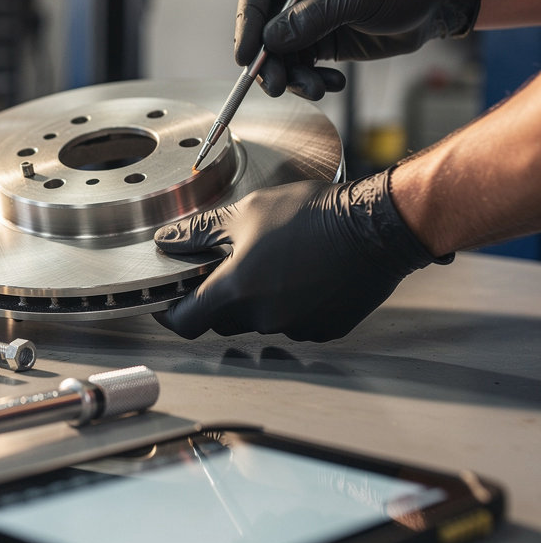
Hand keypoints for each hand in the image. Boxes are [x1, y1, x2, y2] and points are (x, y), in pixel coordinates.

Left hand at [153, 172, 447, 341]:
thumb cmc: (312, 214)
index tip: (167, 301)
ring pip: (258, 321)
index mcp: (236, 290)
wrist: (375, 227)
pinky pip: (292, 324)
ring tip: (273, 261)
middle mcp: (263, 318)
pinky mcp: (323, 330)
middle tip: (228, 264)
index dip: (171, 313)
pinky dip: (288, 305)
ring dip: (255, 301)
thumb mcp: (245, 212)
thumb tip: (166, 242)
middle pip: (222, 320)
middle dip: (217, 298)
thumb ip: (198, 232)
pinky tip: (301, 275)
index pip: (185, 322)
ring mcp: (296, 328)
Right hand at [235, 0, 482, 98]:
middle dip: (268, 62)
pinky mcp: (320, 42)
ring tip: (317, 90)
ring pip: (280, 56)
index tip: (245, 55)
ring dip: (293, 78)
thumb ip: (312, 17)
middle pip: (263, 31)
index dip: (247, 23)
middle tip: (277, 86)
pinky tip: (334, 84)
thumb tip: (270, 40)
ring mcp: (307, 20)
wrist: (435, 4)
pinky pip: (302, 68)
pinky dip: (312, 81)